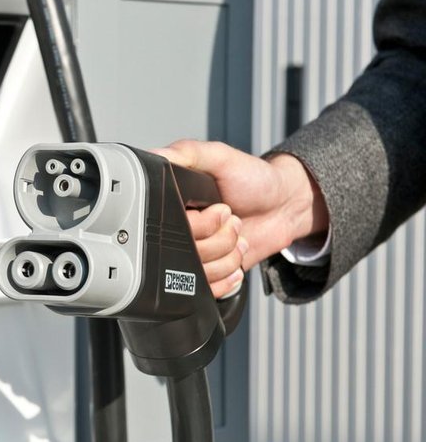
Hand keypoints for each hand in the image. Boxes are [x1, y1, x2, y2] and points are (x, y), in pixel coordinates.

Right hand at [154, 140, 327, 279]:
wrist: (285, 206)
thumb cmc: (255, 179)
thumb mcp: (220, 156)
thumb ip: (187, 152)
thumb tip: (154, 156)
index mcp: (174, 203)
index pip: (167, 228)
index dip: (197, 223)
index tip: (219, 208)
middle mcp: (180, 230)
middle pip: (183, 253)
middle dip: (218, 238)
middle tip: (231, 218)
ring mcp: (194, 254)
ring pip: (198, 273)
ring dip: (227, 255)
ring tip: (236, 235)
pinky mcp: (209, 273)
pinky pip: (208, 289)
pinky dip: (228, 275)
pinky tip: (235, 255)